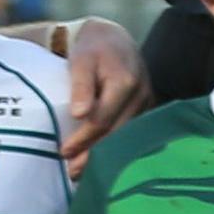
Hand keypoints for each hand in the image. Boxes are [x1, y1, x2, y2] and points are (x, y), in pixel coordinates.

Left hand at [58, 17, 149, 172]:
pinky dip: (117, 148)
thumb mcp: (81, 61)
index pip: (102, 120)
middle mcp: (142, 96)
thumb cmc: (93, 50)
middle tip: (72, 173)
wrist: (115, 40)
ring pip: (127, 138)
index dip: (83, 139)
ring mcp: (149, 105)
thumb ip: (81, 86)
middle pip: (117, 134)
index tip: (63, 152)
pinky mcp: (149, 112)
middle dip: (94, 155)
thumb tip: (79, 114)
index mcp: (125, 83)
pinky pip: (134, 135)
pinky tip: (104, 161)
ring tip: (84, 172)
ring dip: (107, 157)